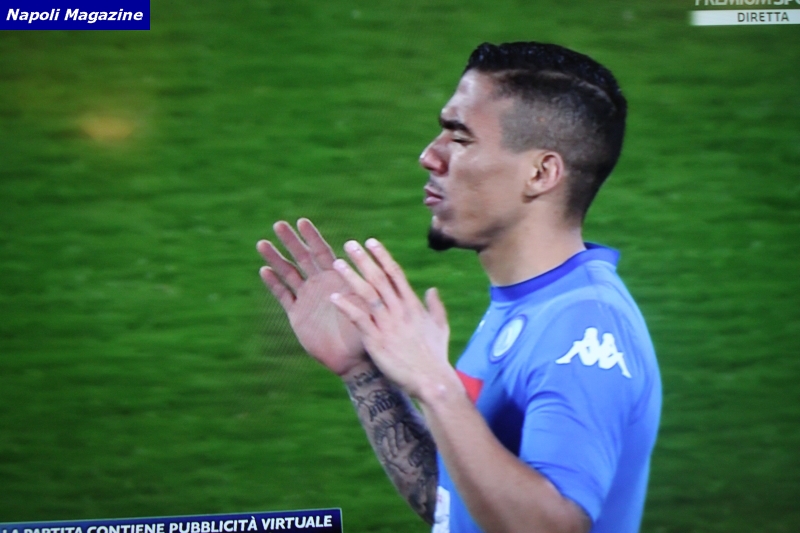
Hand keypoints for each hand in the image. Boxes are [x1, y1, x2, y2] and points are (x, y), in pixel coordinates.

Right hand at [257, 219, 365, 375]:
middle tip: (278, 224)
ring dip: (276, 258)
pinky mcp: (297, 314)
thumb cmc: (365, 328)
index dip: (312, 237)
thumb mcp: (364, 305)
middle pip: (302, 257)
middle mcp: (320, 284)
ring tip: (262, 243)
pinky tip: (264, 270)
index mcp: (337, 278)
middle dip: (291, 241)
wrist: (352, 357)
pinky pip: (283, 295)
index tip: (302, 221)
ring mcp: (307, 297)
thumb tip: (359, 269)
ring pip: (288, 273)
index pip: (322, 252)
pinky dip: (274, 283)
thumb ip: (359, 287)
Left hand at [329, 238, 458, 400]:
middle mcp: (399, 310)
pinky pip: (358, 318)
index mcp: (413, 305)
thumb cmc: (435, 356)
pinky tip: (333, 297)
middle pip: (379, 278)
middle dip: (363, 259)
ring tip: (337, 263)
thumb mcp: (440, 326)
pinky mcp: (376, 340)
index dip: (382, 256)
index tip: (371, 242)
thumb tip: (431, 289)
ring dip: (351, 276)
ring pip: (367, 294)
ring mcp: (387, 324)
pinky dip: (346, 306)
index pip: (395, 273)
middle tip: (349, 244)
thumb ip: (435, 306)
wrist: (432, 380)